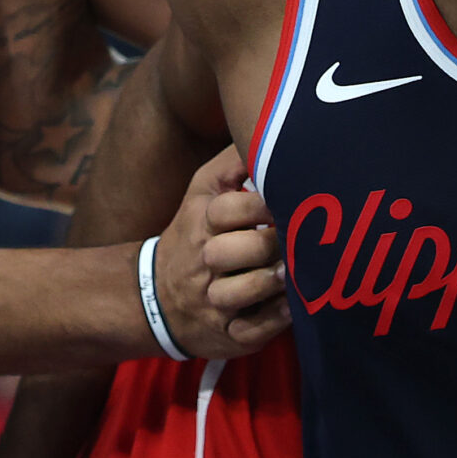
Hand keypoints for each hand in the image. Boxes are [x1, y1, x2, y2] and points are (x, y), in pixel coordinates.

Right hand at [153, 146, 287, 358]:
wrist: (154, 297)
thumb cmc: (194, 234)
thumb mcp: (201, 192)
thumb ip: (232, 161)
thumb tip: (264, 122)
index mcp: (200, 222)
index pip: (227, 210)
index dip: (261, 204)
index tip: (290, 199)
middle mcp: (202, 261)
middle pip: (234, 251)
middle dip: (269, 243)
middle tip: (302, 237)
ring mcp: (212, 301)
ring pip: (238, 293)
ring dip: (270, 283)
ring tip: (296, 272)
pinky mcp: (225, 335)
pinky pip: (249, 331)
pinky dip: (273, 321)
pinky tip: (295, 307)